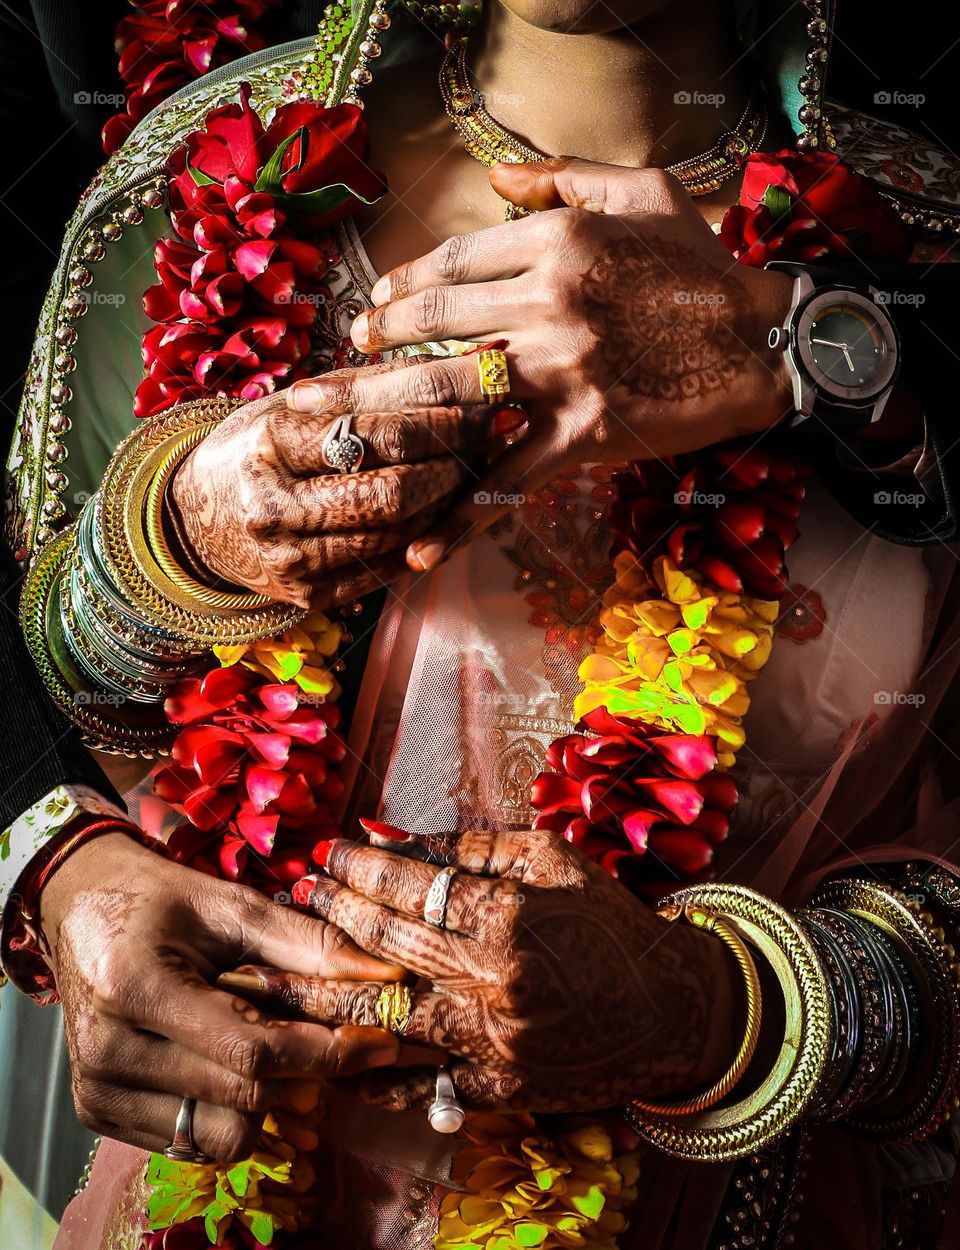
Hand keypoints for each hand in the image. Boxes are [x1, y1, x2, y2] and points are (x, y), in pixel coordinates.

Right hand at [39, 832, 403, 1157]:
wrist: (77, 904)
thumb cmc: (160, 898)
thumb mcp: (234, 905)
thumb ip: (309, 944)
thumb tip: (385, 978)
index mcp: (137, 987)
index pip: (253, 1052)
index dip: (327, 1052)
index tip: (381, 1040)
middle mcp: (109, 1051)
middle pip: (245, 1097)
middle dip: (303, 1068)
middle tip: (321, 1029)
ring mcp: (98, 1090)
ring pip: (224, 1134)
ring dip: (263, 1095)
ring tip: (255, 1037)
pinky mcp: (97, 1112)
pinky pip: (193, 1140)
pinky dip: (226, 1107)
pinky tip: (220, 1057)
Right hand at [171, 382, 516, 606]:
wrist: (196, 519)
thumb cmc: (256, 448)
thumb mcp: (292, 405)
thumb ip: (365, 389)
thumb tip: (455, 364)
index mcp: (269, 442)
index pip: (379, 432)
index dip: (446, 419)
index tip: (492, 400)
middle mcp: (274, 505)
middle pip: (394, 490)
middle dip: (456, 464)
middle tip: (497, 437)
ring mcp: (289, 559)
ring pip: (397, 534)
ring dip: (448, 503)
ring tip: (479, 469)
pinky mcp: (306, 597)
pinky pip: (385, 569)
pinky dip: (422, 539)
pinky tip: (444, 512)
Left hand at [231, 828, 739, 1113]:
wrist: (670, 1011)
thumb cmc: (607, 922)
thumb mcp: (551, 860)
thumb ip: (470, 846)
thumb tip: (388, 835)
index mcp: (512, 916)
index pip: (412, 886)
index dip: (360, 866)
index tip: (327, 852)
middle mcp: (497, 983)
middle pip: (386, 948)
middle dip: (331, 914)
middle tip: (297, 892)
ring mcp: (494, 1045)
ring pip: (383, 1020)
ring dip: (319, 997)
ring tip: (269, 975)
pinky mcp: (499, 1091)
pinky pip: (418, 1083)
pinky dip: (371, 1070)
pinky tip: (325, 1055)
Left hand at [284, 158, 793, 572]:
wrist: (766, 341)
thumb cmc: (706, 267)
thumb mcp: (645, 191)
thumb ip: (566, 174)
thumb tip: (495, 175)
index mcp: (558, 239)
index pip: (456, 260)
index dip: (406, 280)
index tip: (380, 298)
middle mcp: (549, 299)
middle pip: (438, 319)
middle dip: (384, 337)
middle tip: (355, 351)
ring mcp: (562, 369)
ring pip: (456, 391)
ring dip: (398, 410)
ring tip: (361, 424)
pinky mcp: (582, 431)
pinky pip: (508, 475)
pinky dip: (462, 515)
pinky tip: (419, 547)